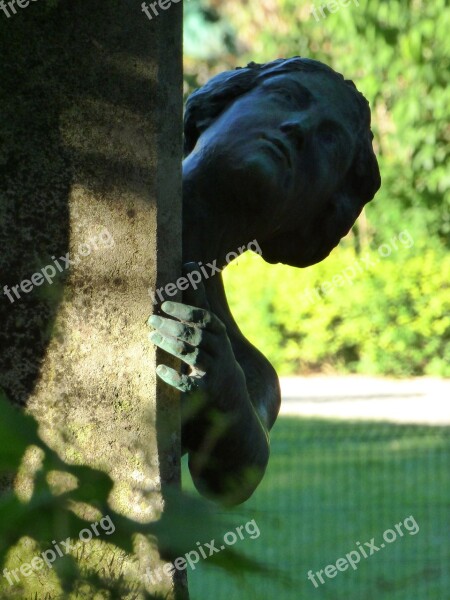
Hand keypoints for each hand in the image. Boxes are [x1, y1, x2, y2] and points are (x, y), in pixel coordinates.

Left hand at [147, 263, 246, 413]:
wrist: (231, 392)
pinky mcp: (206, 389)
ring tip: (152, 337)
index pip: (203, 317)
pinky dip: (174, 376)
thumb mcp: (210, 325)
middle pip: (195, 335)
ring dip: (170, 345)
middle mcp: (219, 350)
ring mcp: (214, 370)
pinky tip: (160, 369)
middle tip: (151, 320)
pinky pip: (189, 383)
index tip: (164, 304)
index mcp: (219, 332)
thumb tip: (188, 262)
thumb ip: (198, 298)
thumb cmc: (214, 349)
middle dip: (172, 326)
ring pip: (192, 355)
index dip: (185, 310)